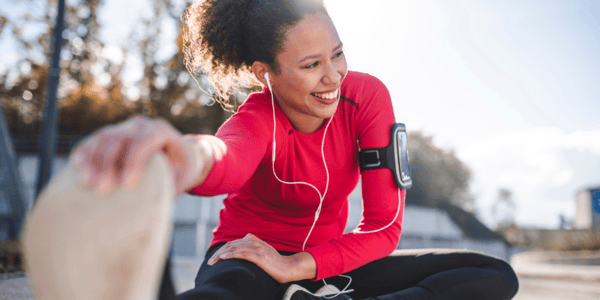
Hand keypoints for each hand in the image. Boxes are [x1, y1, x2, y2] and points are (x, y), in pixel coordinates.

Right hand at [70, 116, 211, 194]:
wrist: (176, 155)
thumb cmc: (181, 169)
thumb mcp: (183, 176)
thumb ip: (171, 183)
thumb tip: (154, 200)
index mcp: (162, 131)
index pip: (146, 140)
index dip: (134, 160)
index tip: (126, 184)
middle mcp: (141, 125)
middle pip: (121, 138)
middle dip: (109, 163)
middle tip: (103, 189)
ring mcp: (124, 127)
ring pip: (104, 138)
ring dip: (93, 160)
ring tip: (86, 183)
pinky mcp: (110, 135)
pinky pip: (94, 140)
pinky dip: (84, 152)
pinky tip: (77, 166)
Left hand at [207, 234, 316, 282]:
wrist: (288, 268)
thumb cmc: (275, 264)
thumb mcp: (263, 254)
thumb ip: (253, 251)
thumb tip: (241, 256)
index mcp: (254, 240)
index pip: (233, 242)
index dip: (223, 249)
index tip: (215, 258)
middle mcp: (254, 242)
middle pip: (231, 244)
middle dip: (218, 252)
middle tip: (210, 262)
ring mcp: (257, 248)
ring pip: (234, 248)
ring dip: (221, 255)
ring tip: (212, 262)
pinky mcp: (259, 256)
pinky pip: (242, 253)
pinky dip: (231, 254)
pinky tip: (223, 258)